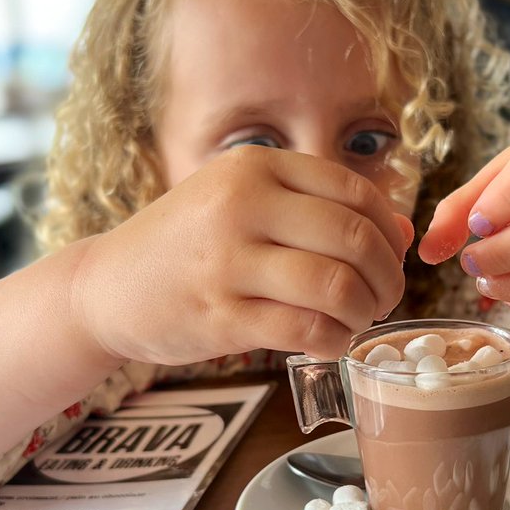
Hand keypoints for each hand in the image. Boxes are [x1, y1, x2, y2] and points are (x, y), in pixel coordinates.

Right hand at [72, 146, 412, 364]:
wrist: (106, 286)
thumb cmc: (189, 244)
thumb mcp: (246, 206)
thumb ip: (319, 210)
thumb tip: (403, 231)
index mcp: (255, 166)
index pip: (356, 192)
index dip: (388, 233)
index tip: (389, 260)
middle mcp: (242, 204)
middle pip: (354, 239)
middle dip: (386, 278)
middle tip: (382, 299)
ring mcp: (228, 260)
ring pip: (335, 285)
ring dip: (362, 312)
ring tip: (356, 321)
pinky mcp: (221, 315)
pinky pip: (305, 330)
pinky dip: (334, 341)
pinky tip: (331, 342)